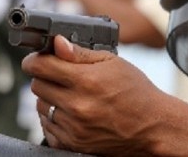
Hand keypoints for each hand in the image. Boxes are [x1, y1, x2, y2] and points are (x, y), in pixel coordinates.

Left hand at [21, 35, 164, 155]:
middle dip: (45, 77)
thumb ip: (80, 53)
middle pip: (36, 85)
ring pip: (40, 107)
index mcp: (86, 80)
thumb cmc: (135, 91)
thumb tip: (56, 43)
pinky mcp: (73, 144)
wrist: (152, 126)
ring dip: (50, 98)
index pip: (40, 66)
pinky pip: (46, 127)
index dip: (35, 59)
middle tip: (61, 76)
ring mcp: (73, 127)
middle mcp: (77, 105)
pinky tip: (71, 112)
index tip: (37, 59)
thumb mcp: (112, 62)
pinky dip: (54, 118)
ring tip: (70, 95)